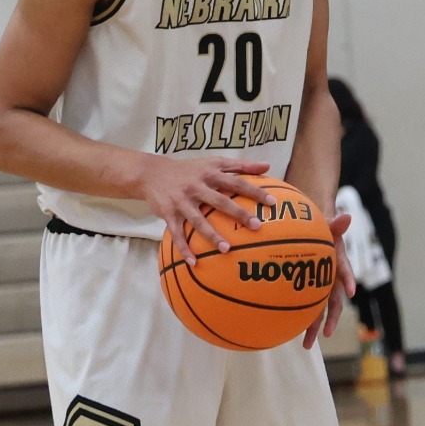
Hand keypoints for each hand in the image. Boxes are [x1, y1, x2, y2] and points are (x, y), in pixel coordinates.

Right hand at [141, 157, 273, 266]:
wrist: (152, 173)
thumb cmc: (189, 169)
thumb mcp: (213, 162)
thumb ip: (241, 165)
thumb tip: (268, 166)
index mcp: (210, 174)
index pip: (236, 182)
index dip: (254, 191)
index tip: (272, 203)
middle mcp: (197, 186)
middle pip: (220, 201)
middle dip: (238, 214)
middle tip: (256, 226)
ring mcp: (182, 201)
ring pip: (198, 220)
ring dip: (212, 235)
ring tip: (227, 249)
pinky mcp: (168, 213)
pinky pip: (177, 233)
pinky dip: (184, 249)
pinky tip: (194, 263)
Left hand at [302, 212, 357, 350]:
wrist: (314, 233)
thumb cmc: (321, 229)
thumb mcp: (327, 225)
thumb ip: (335, 224)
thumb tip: (347, 216)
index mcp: (337, 263)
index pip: (345, 271)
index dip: (348, 279)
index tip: (351, 291)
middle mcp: (331, 279)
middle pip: (333, 302)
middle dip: (330, 319)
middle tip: (326, 334)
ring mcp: (320, 287)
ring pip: (317, 309)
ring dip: (313, 327)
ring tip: (306, 345)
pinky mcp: (308, 291)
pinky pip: (303, 306)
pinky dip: (297, 318)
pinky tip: (287, 331)